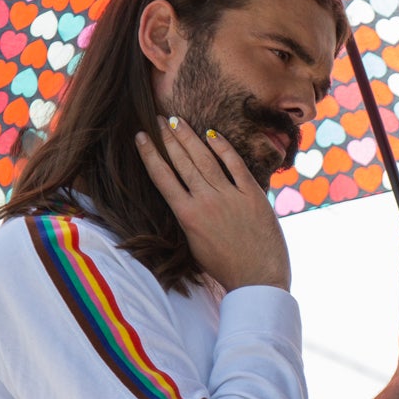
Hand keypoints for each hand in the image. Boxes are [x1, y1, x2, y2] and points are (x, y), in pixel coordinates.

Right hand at [134, 116, 290, 291]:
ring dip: (190, 138)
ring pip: (205, 159)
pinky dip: (224, 148)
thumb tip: (183, 196)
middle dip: (168, 138)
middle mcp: (205, 201)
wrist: (258, 279)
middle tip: (159, 119)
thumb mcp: (195, 244)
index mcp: (186, 215)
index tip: (141, 136)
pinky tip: (213, 134)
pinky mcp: (253, 196)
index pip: (162, 177)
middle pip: (182, 162)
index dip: (150, 153)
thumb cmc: (225, 267)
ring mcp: (230, 197)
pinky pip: (236, 165)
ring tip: (178, 121)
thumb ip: (188, 217)